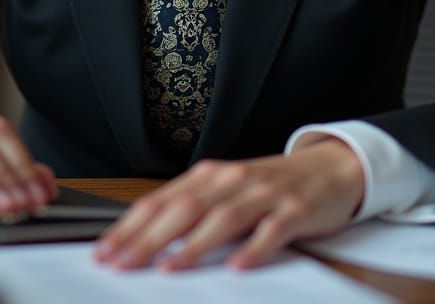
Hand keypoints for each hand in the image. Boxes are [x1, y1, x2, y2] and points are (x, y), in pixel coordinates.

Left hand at [94, 137, 363, 270]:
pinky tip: (238, 266)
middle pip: (185, 209)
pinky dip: (254, 248)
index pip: (161, 200)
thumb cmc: (269, 185)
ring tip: (169, 268)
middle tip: (122, 264)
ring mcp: (265, 193)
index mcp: (210, 175)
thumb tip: (144, 238)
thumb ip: (192, 209)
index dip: (131, 226)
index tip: (105, 251)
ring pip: (224, 218)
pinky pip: (272, 231)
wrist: (328, 167)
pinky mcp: (295, 210)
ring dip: (194, 245)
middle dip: (149, 238)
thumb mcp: (227, 191)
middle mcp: (232, 180)